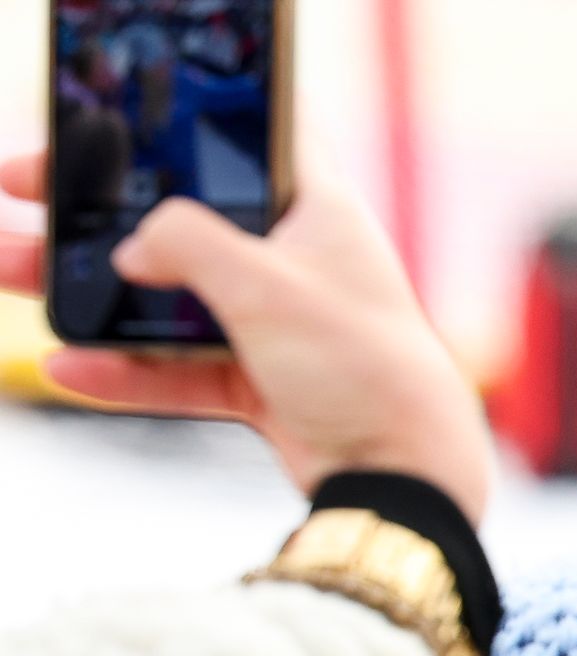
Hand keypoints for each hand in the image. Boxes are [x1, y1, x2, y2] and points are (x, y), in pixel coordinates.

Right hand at [0, 148, 491, 516]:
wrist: (407, 478)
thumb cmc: (361, 366)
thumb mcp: (264, 284)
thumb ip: (183, 242)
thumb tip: (131, 247)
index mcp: (315, 211)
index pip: (237, 143)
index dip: (168, 126)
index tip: (96, 125)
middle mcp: (295, 262)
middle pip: (180, 222)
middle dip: (98, 212)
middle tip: (25, 192)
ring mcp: (277, 326)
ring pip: (169, 297)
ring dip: (93, 290)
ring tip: (14, 270)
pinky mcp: (264, 384)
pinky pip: (179, 371)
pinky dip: (127, 371)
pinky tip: (67, 365)